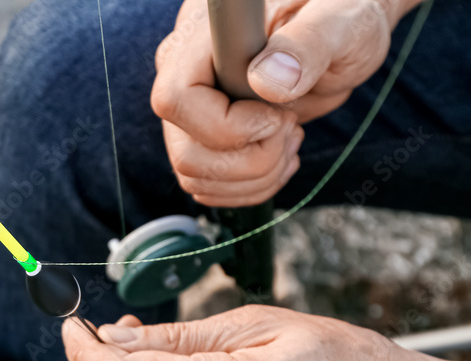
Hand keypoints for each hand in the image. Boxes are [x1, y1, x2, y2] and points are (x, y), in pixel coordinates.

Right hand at [151, 0, 421, 206]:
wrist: (337, 33)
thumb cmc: (340, 15)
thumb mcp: (340, 19)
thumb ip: (307, 43)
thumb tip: (266, 81)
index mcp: (202, 37)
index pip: (177, 100)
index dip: (229, 126)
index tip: (278, 114)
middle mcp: (183, 75)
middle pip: (186, 153)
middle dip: (252, 160)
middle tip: (290, 126)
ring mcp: (189, 112)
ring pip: (195, 177)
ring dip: (256, 176)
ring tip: (289, 137)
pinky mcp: (200, 138)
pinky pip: (207, 185)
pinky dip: (251, 185)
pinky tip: (278, 152)